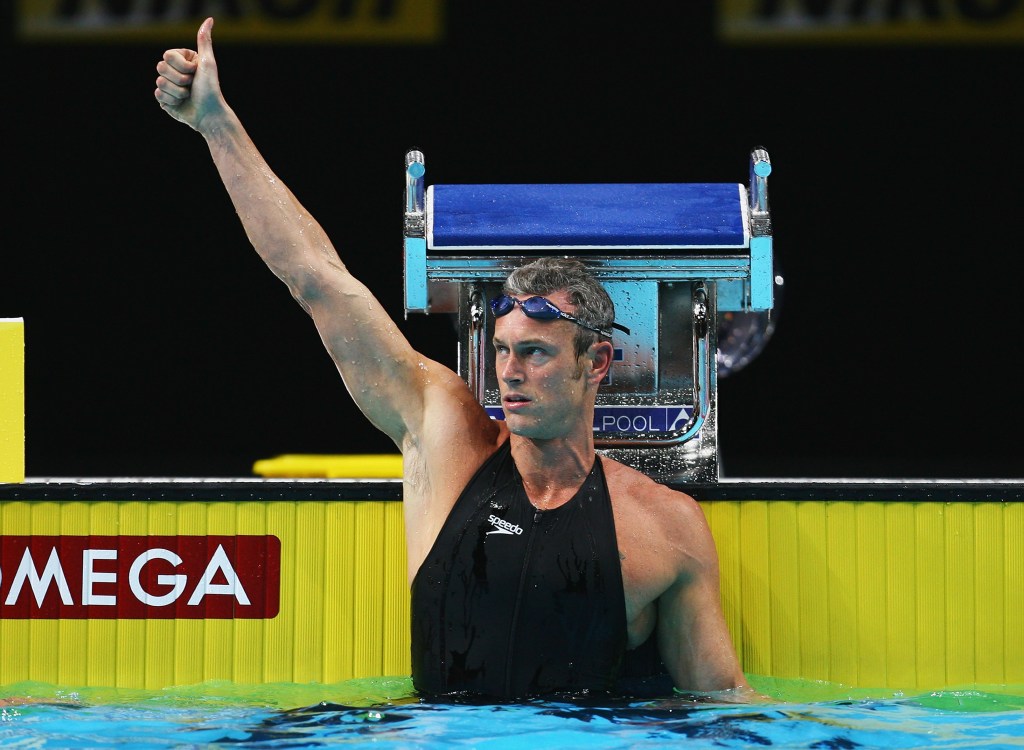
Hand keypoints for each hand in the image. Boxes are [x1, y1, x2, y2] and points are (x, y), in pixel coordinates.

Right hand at [154, 17, 224, 132]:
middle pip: (160, 67)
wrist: (209, 114)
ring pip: (160, 82)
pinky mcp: (164, 99)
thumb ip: (204, 41)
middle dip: (180, 79)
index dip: (182, 66)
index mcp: (182, 60)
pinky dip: (172, 101)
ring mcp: (167, 85)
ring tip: (188, 95)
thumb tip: (209, 20)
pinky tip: (181, 103)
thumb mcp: (208, 63)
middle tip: (191, 85)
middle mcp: (174, 71)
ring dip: (178, 92)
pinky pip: (158, 94)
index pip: (167, 55)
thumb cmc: (211, 89)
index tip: (195, 72)